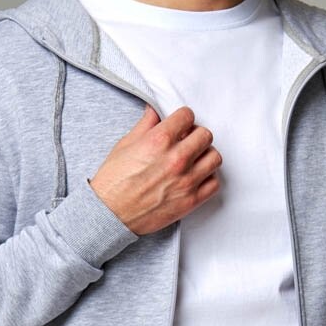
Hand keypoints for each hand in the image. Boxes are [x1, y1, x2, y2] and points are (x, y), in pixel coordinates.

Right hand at [88, 105, 222, 235]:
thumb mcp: (125, 145)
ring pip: (214, 157)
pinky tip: (196, 177)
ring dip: (205, 155)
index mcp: (159, 141)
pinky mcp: (191, 200)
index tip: (180, 124)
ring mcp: (186, 181)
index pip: (187, 116)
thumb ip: (145, 125)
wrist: (110, 214)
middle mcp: (177, 159)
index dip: (182, 118)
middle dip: (195, 134)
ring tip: (194, 159)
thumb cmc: (114, 182)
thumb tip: (155, 111)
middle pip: (205, 135)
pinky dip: (208, 178)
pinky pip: (214, 183)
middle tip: (187, 141)